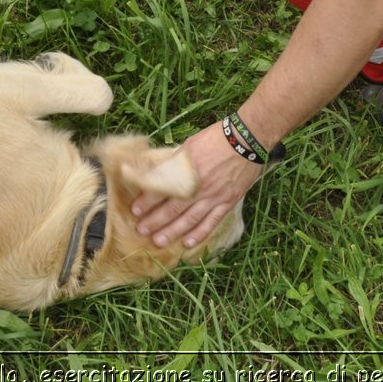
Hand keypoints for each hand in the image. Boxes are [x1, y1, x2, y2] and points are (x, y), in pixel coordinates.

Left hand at [129, 123, 263, 249]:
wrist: (247, 140)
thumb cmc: (216, 138)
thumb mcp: (189, 145)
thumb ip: (174, 163)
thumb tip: (155, 174)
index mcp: (187, 170)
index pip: (162, 189)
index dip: (147, 201)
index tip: (135, 210)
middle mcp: (199, 187)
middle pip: (173, 208)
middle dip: (155, 220)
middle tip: (141, 230)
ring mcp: (214, 196)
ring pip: (190, 219)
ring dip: (172, 231)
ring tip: (158, 241)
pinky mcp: (227, 202)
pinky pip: (211, 222)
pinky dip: (199, 234)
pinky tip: (187, 243)